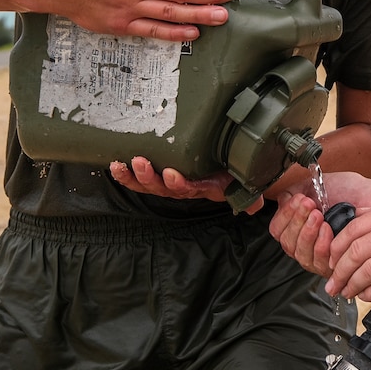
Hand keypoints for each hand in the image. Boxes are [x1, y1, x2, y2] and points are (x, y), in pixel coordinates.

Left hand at [109, 157, 262, 212]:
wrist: (228, 170)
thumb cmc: (235, 174)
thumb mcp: (246, 185)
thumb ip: (251, 198)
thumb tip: (255, 207)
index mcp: (201, 187)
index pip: (188, 188)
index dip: (179, 184)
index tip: (172, 175)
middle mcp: (182, 186)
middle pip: (162, 187)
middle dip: (149, 177)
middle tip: (141, 162)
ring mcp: (168, 181)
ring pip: (148, 184)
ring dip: (134, 175)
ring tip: (123, 163)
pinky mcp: (159, 170)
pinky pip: (140, 177)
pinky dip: (126, 174)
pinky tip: (115, 165)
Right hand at [270, 189, 335, 275]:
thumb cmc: (349, 192)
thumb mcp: (317, 186)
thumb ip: (295, 191)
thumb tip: (282, 200)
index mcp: (299, 225)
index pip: (278, 229)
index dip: (285, 215)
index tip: (297, 200)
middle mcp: (307, 243)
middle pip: (287, 242)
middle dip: (296, 221)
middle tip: (308, 205)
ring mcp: (318, 256)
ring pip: (300, 253)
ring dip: (307, 232)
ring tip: (318, 215)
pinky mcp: (333, 266)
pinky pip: (318, 260)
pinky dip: (320, 243)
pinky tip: (327, 229)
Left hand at [325, 198, 370, 308]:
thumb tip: (361, 219)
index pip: (355, 226)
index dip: (338, 246)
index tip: (333, 258)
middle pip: (356, 249)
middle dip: (339, 268)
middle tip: (333, 281)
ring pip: (366, 269)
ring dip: (351, 284)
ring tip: (346, 292)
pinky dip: (369, 294)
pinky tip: (366, 297)